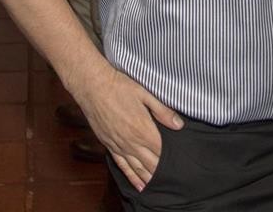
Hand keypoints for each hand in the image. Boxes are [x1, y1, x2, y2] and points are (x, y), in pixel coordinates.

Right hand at [76, 65, 183, 191]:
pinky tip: (138, 184)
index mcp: (143, 129)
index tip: (179, 163)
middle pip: (151, 163)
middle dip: (161, 171)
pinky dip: (131, 176)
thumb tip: (179, 125)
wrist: (93, 86)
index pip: (161, 151)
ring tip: (158, 185)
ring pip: (137, 168)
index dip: (171, 158)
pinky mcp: (109, 145)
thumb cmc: (119, 87)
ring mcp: (119, 145)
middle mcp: (131, 141)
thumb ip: (163, 111)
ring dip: (148, 178)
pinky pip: (122, 166)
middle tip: (173, 177)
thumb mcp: (145, 94)